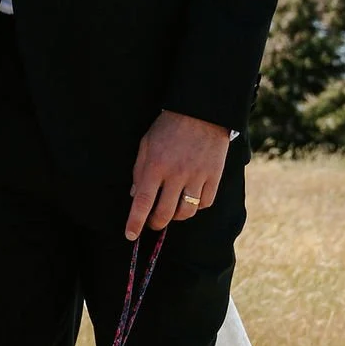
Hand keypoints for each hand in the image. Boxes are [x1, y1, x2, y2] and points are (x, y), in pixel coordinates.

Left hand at [125, 111, 229, 238]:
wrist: (202, 111)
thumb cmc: (169, 126)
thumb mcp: (146, 143)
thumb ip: (139, 170)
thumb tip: (134, 195)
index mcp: (156, 165)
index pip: (142, 202)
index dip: (135, 222)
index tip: (130, 235)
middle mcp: (176, 174)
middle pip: (164, 213)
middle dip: (155, 223)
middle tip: (152, 222)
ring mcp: (197, 176)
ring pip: (186, 212)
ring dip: (176, 216)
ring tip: (172, 210)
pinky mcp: (214, 176)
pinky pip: (205, 203)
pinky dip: (196, 206)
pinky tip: (191, 199)